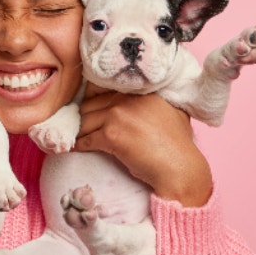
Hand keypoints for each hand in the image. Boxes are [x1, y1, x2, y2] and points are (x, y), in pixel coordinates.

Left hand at [74, 85, 212, 206]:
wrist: (179, 167)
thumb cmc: (178, 144)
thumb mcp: (170, 111)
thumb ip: (152, 102)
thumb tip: (136, 104)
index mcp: (140, 89)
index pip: (103, 87)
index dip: (93, 99)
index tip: (88, 108)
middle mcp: (127, 98)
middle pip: (90, 104)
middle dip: (84, 117)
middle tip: (79, 126)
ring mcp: (118, 115)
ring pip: (85, 121)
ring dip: (79, 131)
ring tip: (76, 137)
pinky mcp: (111, 135)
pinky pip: (86, 139)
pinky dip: (79, 145)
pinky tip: (76, 148)